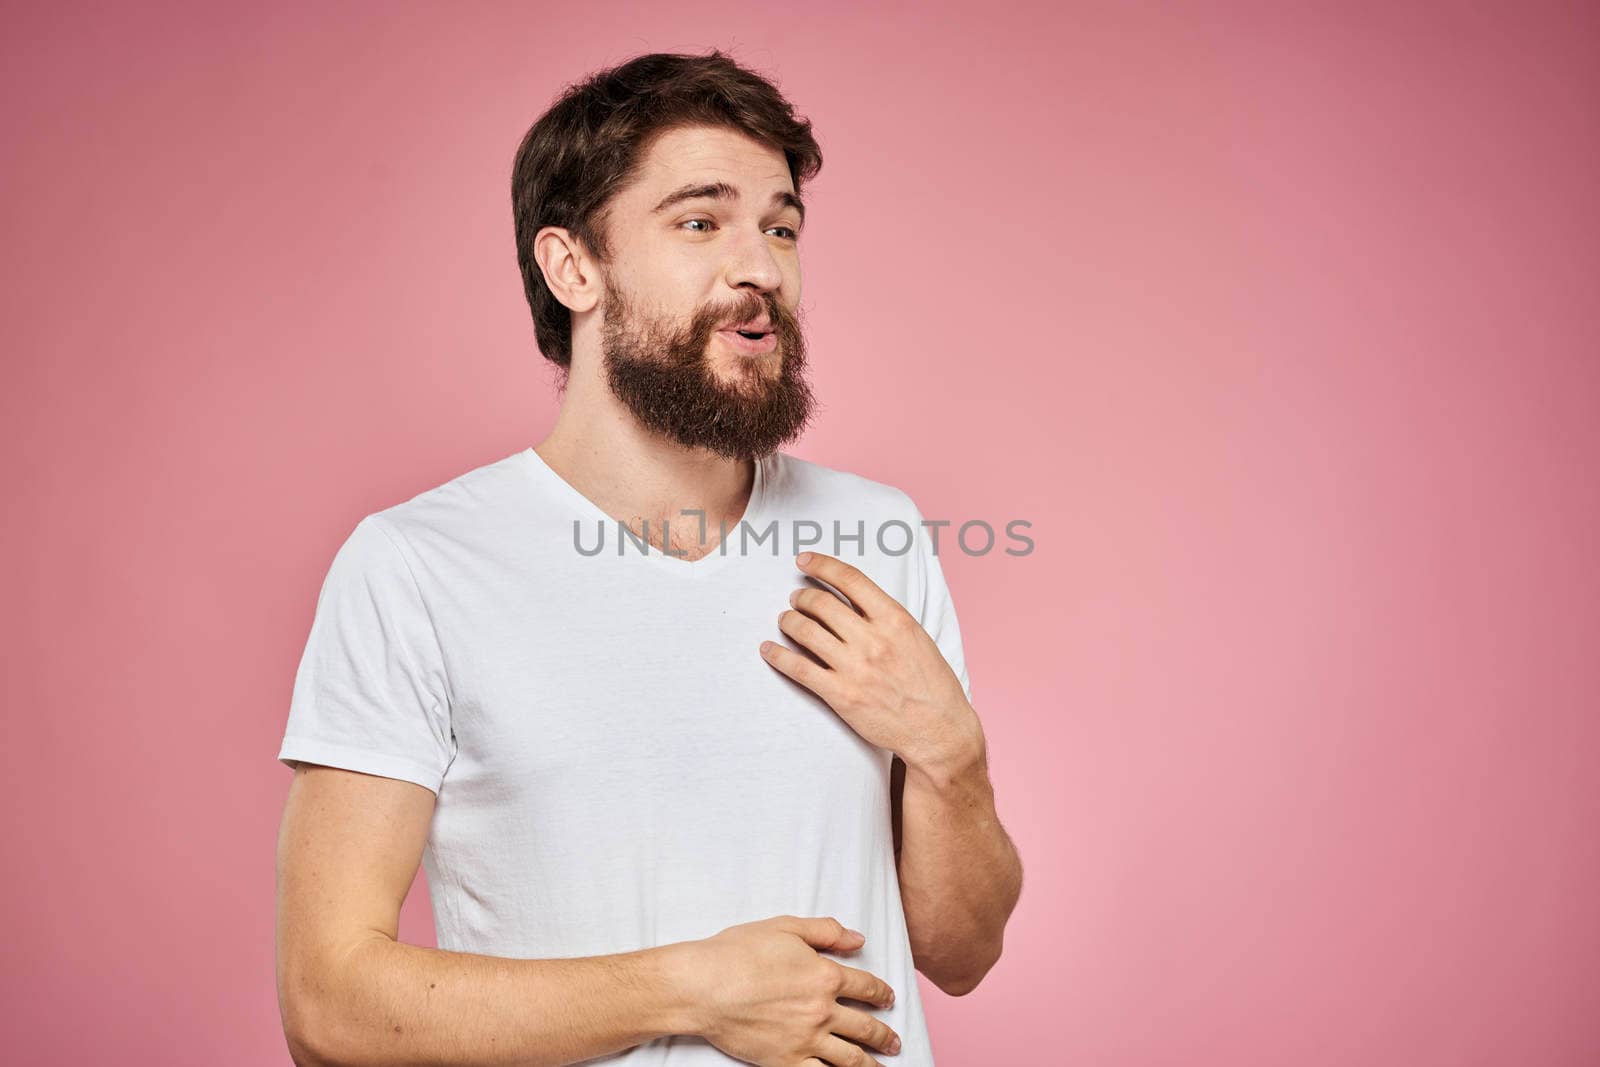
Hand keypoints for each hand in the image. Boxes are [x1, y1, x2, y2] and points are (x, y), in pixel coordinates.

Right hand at [678, 915, 901, 1065]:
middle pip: (865, 1027)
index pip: (866, 986)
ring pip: (851, 1058)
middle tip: (894, 1042)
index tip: (889, 999)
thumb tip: (857, 939)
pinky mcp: (786, 1062)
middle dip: (884, 1035)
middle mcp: (822, 1010)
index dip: (882, 993)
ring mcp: (806, 1039)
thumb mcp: (785, 927)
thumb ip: (825, 931)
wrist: (704, 987)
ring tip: (883, 1066)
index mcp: (825, 975)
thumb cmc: (738, 952)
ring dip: (872, 1063)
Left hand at [760, 551, 975, 769]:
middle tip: (796, 599)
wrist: (938, 729)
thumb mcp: (916, 637)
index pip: (850, 579)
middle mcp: (873, 639)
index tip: (805, 560)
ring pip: (805, 631)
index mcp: (895, 619)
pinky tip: (768, 649)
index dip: (822, 565)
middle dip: (802, 597)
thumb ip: (885, 617)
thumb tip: (852, 599)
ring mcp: (855, 667)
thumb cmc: (930, 683)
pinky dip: (777, 655)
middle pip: (821, 603)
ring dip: (789, 620)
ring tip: (785, 620)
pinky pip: (798, 668)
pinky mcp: (840, 695)